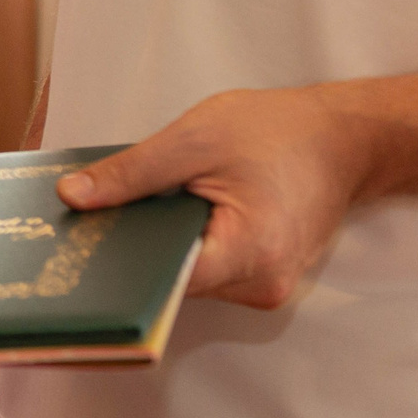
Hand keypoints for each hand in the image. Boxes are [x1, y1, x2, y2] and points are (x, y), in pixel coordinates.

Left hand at [57, 85, 371, 309]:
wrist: (344, 137)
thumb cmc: (277, 132)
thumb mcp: (193, 140)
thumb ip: (131, 173)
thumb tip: (73, 197)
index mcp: (250, 255)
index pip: (163, 279)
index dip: (117, 260)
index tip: (73, 241)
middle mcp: (262, 286)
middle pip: (173, 281)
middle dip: (131, 250)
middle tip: (79, 219)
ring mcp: (266, 285)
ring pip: (188, 276)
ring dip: (158, 245)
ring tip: (120, 210)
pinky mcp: (262, 274)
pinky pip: (208, 267)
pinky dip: (182, 243)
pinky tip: (158, 214)